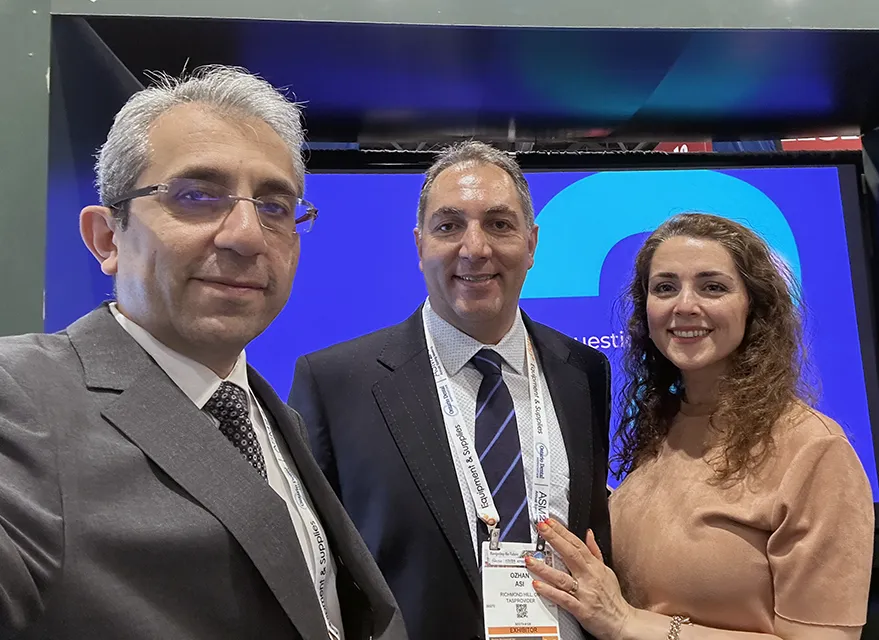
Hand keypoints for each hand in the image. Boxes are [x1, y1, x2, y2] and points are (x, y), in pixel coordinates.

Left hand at [526, 518, 633, 639]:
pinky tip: (538, 585)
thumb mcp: (607, 571)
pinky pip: (563, 599)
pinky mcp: (581, 609)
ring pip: (563, 578)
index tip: (550, 522)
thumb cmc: (613, 597)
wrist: (622, 622)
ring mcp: (585, 593)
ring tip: (530, 559)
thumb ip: (595, 552)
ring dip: (545, 568)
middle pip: (570, 554)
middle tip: (541, 528)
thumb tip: (589, 533)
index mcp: (594, 567)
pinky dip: (550, 591)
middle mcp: (589, 577)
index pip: (577, 544)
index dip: (562, 532)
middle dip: (554, 539)